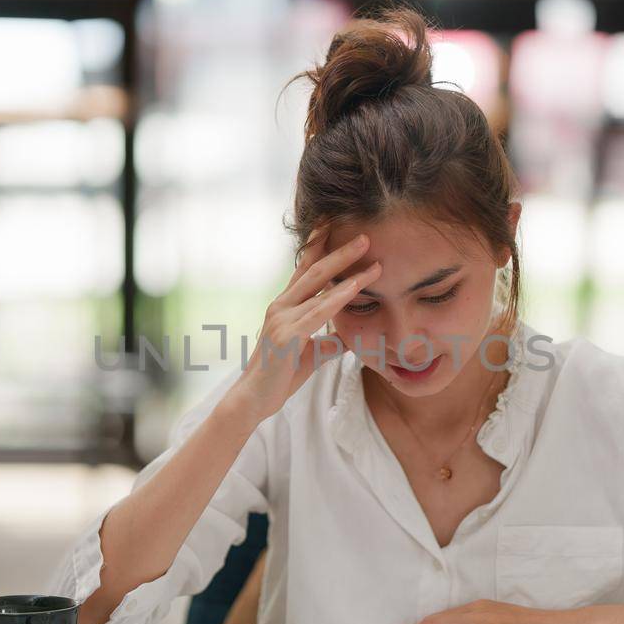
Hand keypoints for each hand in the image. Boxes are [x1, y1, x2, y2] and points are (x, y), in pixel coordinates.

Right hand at [227, 227, 380, 422]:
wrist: (254, 400)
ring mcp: (282, 319)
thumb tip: (349, 338)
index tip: (333, 224)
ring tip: (368, 252)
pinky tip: (355, 286)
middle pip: (314, 269)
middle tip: (364, 233)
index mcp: (285, 306)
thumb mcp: (311, 355)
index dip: (319, 245)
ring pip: (319, 286)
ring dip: (347, 268)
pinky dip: (338, 298)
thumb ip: (329, 343)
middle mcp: (281, 306)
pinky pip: (318, 312)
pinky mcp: (286, 335)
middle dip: (340, 249)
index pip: (305, 269)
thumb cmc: (279, 376)